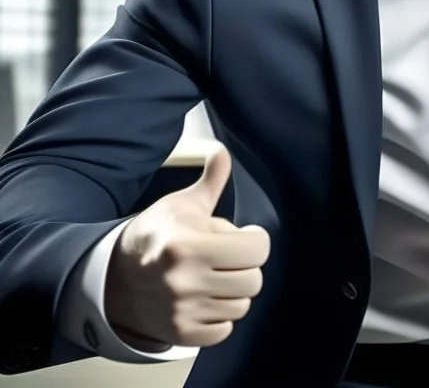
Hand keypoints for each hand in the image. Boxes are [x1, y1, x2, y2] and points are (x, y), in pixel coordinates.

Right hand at [104, 146, 269, 348]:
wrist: (115, 275)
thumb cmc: (158, 235)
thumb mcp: (183, 204)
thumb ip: (209, 181)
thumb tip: (221, 152)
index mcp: (189, 244)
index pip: (257, 249)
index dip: (255, 240)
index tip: (244, 238)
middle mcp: (185, 280)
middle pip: (254, 279)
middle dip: (244, 266)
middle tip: (227, 259)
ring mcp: (182, 310)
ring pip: (242, 305)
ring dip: (232, 291)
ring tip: (214, 278)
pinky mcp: (180, 333)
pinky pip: (225, 329)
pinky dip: (219, 316)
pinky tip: (204, 299)